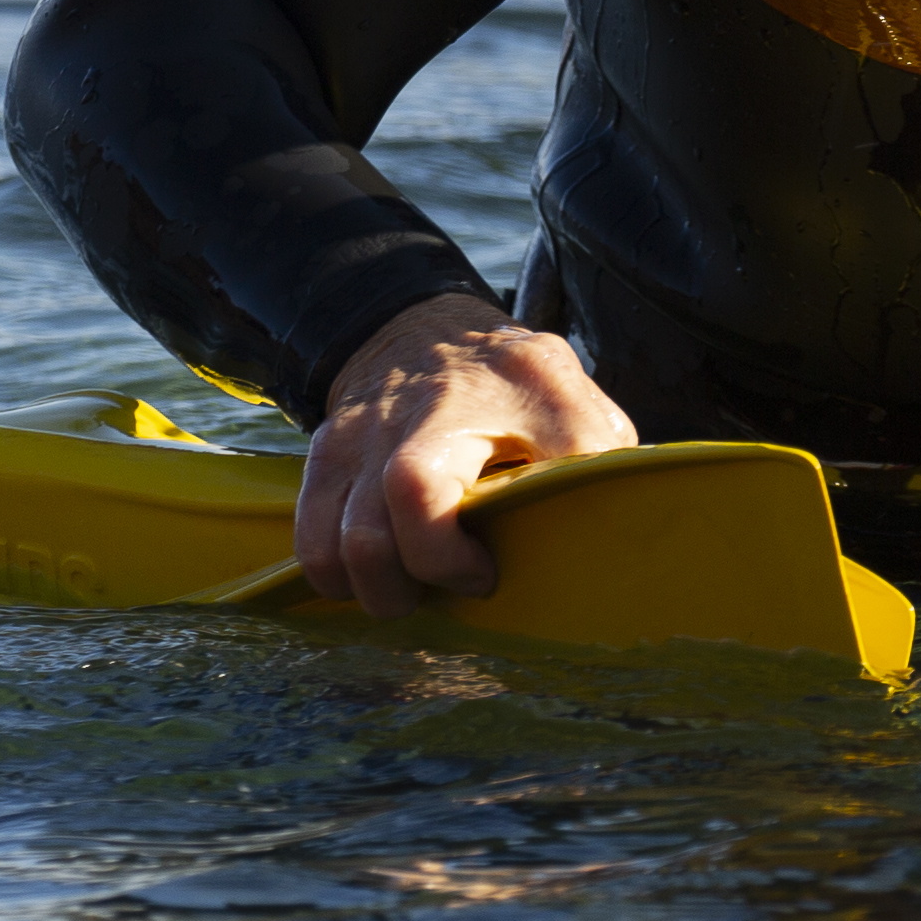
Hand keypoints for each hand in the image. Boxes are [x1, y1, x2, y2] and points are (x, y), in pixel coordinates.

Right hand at [298, 293, 638, 615]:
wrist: (429, 330)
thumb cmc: (520, 387)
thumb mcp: (580, 406)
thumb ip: (595, 466)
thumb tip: (609, 540)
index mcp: (515, 388)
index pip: (457, 483)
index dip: (454, 556)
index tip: (486, 572)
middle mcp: (427, 409)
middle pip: (391, 514)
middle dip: (417, 580)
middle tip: (453, 586)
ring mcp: (367, 432)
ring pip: (343, 543)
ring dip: (377, 590)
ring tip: (413, 590)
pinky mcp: (327, 452)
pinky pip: (311, 538)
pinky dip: (336, 576)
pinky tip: (377, 575)